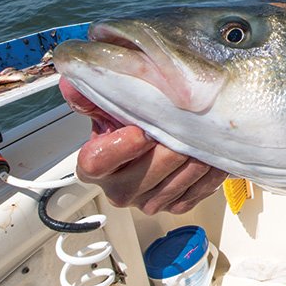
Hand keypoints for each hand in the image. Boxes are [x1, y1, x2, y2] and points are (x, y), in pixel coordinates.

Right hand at [60, 78, 226, 214]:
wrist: (152, 141)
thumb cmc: (130, 123)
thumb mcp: (108, 106)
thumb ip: (90, 95)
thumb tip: (72, 79)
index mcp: (94, 166)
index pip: (97, 161)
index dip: (122, 146)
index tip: (142, 130)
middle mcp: (117, 189)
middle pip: (144, 175)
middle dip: (169, 149)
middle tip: (187, 126)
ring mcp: (146, 201)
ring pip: (174, 185)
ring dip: (194, 160)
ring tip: (205, 136)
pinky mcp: (172, 206)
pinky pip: (194, 194)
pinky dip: (208, 175)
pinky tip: (213, 155)